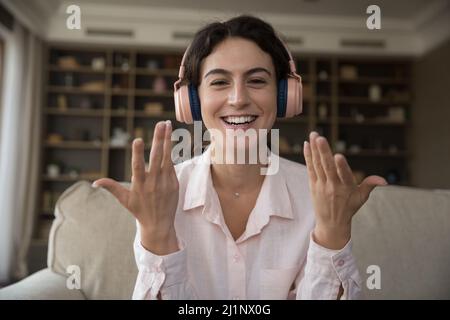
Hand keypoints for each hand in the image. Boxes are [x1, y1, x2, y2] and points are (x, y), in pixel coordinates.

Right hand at [92, 120, 178, 254]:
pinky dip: (172, 152)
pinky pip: (172, 165)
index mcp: (139, 185)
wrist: (159, 224)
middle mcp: (153, 182)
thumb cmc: (140, 211)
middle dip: (158, 139)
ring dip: (167, 140)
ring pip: (167, 158)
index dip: (137, 153)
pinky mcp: (174, 183)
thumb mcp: (124, 200)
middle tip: (160, 124)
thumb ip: (111, 187)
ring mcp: (165, 182)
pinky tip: (171, 138)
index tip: (138, 140)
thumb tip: (94, 182)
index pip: (138, 166)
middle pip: (156, 157)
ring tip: (167, 125)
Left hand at [303, 131, 387, 249]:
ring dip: (315, 149)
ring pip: (317, 165)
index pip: (344, 176)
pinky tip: (307, 144)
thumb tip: (385, 180)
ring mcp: (321, 185)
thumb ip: (370, 185)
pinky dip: (308, 156)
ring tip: (314, 135)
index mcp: (346, 188)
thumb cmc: (348, 208)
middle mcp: (332, 186)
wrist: (331, 223)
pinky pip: (310, 168)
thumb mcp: (361, 198)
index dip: (341, 166)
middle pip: (327, 167)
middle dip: (324, 152)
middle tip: (320, 138)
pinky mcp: (313, 184)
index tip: (338, 156)